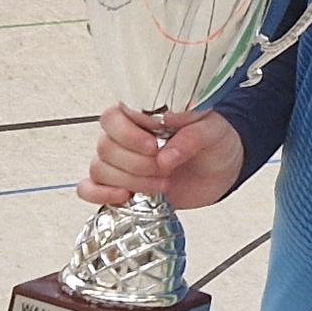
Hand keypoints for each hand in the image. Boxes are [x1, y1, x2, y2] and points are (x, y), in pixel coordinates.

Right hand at [81, 106, 241, 211]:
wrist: (222, 168)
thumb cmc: (214, 141)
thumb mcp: (213, 130)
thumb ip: (193, 135)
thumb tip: (167, 155)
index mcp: (142, 114)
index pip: (113, 117)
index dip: (128, 135)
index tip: (153, 146)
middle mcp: (125, 136)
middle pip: (105, 147)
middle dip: (136, 163)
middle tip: (165, 168)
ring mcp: (120, 162)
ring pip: (99, 168)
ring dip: (130, 180)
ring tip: (162, 183)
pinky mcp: (120, 185)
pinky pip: (89, 188)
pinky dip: (99, 194)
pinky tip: (124, 196)